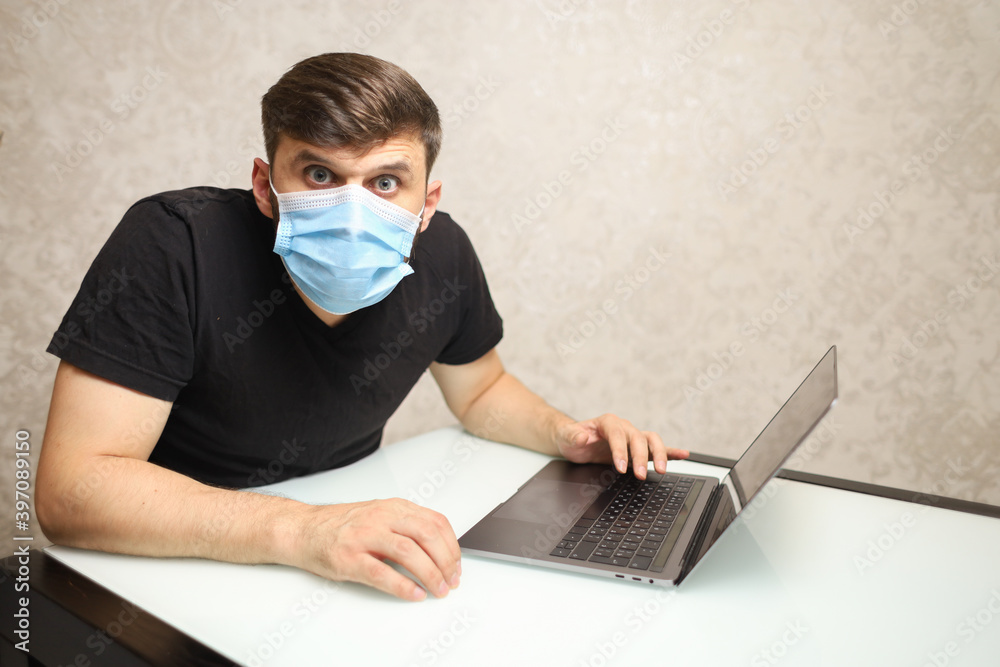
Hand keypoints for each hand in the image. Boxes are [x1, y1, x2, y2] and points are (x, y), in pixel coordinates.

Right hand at [293, 498, 460, 601]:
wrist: (303, 530)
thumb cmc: (341, 526)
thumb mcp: (379, 516)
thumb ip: (406, 526)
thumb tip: (438, 550)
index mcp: (393, 507)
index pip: (434, 521)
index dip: (452, 545)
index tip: (457, 564)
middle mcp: (381, 518)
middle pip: (426, 535)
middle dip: (446, 560)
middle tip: (452, 580)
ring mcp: (364, 537)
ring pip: (408, 551)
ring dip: (430, 573)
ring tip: (438, 589)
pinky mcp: (348, 558)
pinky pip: (381, 572)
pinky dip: (402, 585)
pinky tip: (414, 594)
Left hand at [555, 414, 688, 479]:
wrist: (574, 439)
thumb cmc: (571, 437)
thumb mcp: (566, 436)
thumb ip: (572, 436)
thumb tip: (581, 437)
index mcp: (607, 422)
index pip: (618, 434)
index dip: (620, 450)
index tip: (620, 467)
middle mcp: (624, 427)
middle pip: (638, 438)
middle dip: (640, 457)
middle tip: (640, 475)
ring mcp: (633, 438)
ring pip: (652, 440)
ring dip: (659, 454)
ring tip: (661, 470)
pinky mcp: (638, 449)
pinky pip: (657, 448)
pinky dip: (670, 451)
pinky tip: (683, 455)